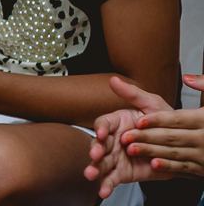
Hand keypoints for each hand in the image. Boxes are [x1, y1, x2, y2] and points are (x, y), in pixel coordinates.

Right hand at [84, 76, 177, 196]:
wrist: (180, 147)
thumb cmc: (165, 122)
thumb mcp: (152, 104)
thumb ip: (132, 94)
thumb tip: (114, 79)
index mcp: (117, 122)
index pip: (103, 123)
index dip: (101, 128)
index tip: (102, 133)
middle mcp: (113, 140)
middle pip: (98, 144)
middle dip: (94, 150)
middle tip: (94, 154)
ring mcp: (116, 157)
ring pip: (101, 163)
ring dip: (94, 169)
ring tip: (90, 174)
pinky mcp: (123, 173)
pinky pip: (112, 179)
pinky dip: (106, 185)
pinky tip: (102, 191)